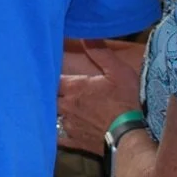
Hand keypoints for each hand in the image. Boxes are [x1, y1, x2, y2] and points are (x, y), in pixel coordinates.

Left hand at [57, 38, 146, 155]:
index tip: (47, 70)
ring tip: (54, 106)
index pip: (52, 78)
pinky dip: (56, 132)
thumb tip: (86, 35)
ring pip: (53, 115)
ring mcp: (69, 125)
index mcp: (74, 87)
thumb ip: (100, 53)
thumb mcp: (117, 72)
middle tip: (51, 88)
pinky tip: (56, 131)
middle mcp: (66, 106)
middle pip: (49, 97)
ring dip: (54, 110)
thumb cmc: (125, 102)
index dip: (49, 73)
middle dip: (51, 93)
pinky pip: (58, 137)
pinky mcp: (74, 141)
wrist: (130, 136)